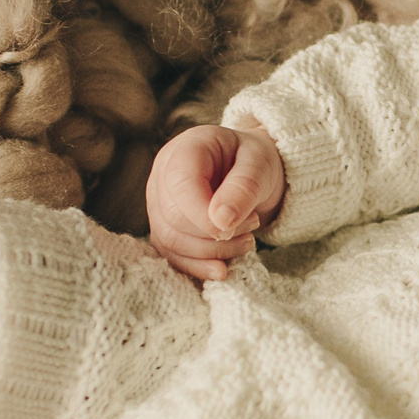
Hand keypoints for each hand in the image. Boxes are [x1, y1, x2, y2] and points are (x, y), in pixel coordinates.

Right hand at [145, 124, 284, 279]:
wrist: (251, 170)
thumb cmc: (254, 161)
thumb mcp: (260, 165)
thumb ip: (243, 187)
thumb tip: (221, 220)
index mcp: (185, 150)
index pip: (180, 186)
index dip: (205, 215)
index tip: (241, 224)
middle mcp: (162, 175)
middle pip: (173, 218)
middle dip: (215, 235)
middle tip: (252, 225)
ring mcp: (158, 202)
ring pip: (170, 240)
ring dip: (211, 252)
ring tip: (246, 241)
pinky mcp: (164, 226)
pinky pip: (171, 254)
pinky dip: (198, 267)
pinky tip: (223, 268)